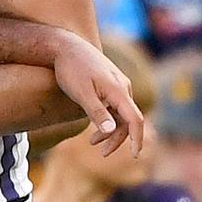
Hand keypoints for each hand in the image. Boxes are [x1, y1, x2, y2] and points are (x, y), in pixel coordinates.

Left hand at [52, 35, 143, 157]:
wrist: (64, 45)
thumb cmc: (71, 69)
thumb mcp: (81, 93)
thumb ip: (97, 112)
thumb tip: (111, 131)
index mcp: (119, 90)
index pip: (135, 119)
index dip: (137, 139)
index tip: (135, 155)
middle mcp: (123, 87)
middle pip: (128, 119)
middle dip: (117, 138)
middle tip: (102, 152)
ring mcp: (117, 84)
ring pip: (121, 113)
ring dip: (110, 130)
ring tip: (92, 142)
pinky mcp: (109, 83)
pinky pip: (114, 105)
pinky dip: (107, 118)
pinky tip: (94, 125)